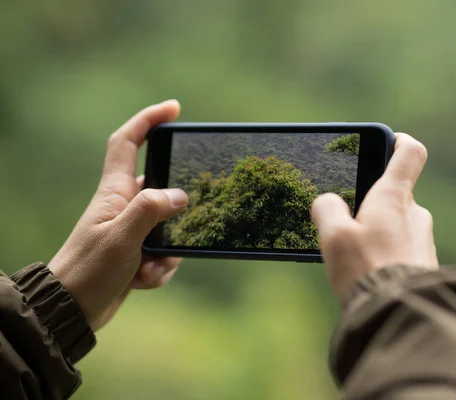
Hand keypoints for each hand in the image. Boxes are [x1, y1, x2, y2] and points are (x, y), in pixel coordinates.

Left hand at [48, 100, 188, 330]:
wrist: (72, 311)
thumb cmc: (89, 270)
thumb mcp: (122, 238)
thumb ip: (150, 210)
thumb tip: (180, 195)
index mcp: (114, 192)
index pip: (128, 142)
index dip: (148, 120)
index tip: (174, 109)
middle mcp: (124, 206)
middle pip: (161, 188)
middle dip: (177, 207)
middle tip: (188, 217)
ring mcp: (131, 230)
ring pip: (169, 225)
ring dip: (168, 250)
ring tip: (149, 268)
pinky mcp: (137, 252)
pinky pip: (164, 252)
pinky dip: (160, 268)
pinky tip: (144, 280)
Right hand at [312, 133, 437, 301]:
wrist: (400, 315)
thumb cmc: (366, 271)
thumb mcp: (334, 236)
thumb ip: (327, 209)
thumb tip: (328, 202)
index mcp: (394, 198)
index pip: (410, 153)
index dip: (399, 142)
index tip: (388, 143)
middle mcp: (416, 214)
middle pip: (395, 193)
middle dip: (372, 203)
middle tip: (349, 223)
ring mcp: (423, 240)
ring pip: (398, 224)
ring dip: (378, 232)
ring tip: (356, 256)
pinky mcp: (424, 264)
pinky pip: (402, 248)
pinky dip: (386, 253)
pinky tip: (369, 272)